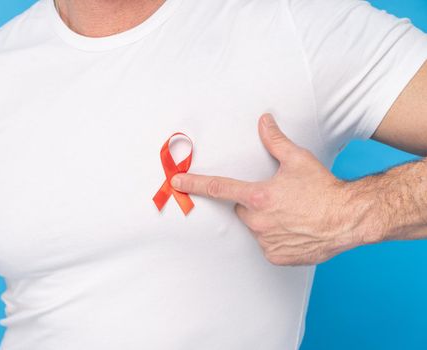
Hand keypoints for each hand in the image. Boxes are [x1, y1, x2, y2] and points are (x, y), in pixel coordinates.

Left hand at [170, 113, 373, 265]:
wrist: (349, 218)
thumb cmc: (323, 189)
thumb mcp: (298, 159)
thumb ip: (275, 141)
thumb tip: (264, 121)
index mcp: (258, 196)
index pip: (218, 188)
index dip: (195, 184)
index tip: (177, 183)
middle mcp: (258, 221)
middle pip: (242, 210)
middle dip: (254, 203)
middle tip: (278, 199)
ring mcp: (266, 241)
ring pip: (256, 228)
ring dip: (266, 222)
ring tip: (292, 214)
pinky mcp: (277, 256)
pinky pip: (268, 246)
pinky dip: (277, 238)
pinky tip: (295, 230)